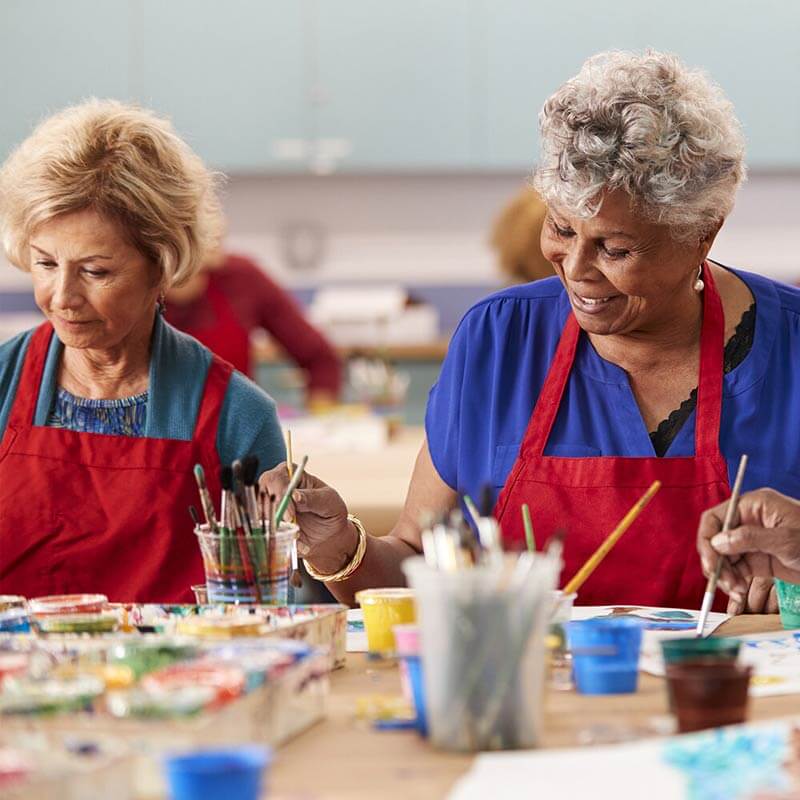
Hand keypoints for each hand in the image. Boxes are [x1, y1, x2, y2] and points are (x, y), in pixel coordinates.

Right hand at [258, 464, 358, 575]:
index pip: (275, 480)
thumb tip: (295, 495)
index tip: (290, 515)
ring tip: (300, 538)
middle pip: (261, 497)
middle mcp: (274, 488)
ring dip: (278, 531)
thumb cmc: (330, 509)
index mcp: (289, 474)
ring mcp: (268, 508)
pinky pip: (266, 534)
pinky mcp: (268, 525)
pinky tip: (300, 545)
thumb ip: (313, 498)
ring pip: (260, 518)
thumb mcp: (329, 501)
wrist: (329, 532)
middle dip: (274, 516)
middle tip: (292, 529)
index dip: (280, 497)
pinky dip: (281, 542)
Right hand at [698, 488, 799, 608]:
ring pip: (723, 558)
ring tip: (736, 591)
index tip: (710, 562)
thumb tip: (717, 542)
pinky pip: (735, 571)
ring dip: (724, 576)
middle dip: (716, 563)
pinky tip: (738, 594)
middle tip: (724, 583)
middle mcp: (748, 522)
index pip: (715, 518)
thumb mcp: (787, 539)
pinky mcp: (756, 560)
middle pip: (715, 540)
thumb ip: (750, 538)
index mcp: (753, 506)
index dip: (707, 540)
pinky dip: (733, 583)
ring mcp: (751, 542)